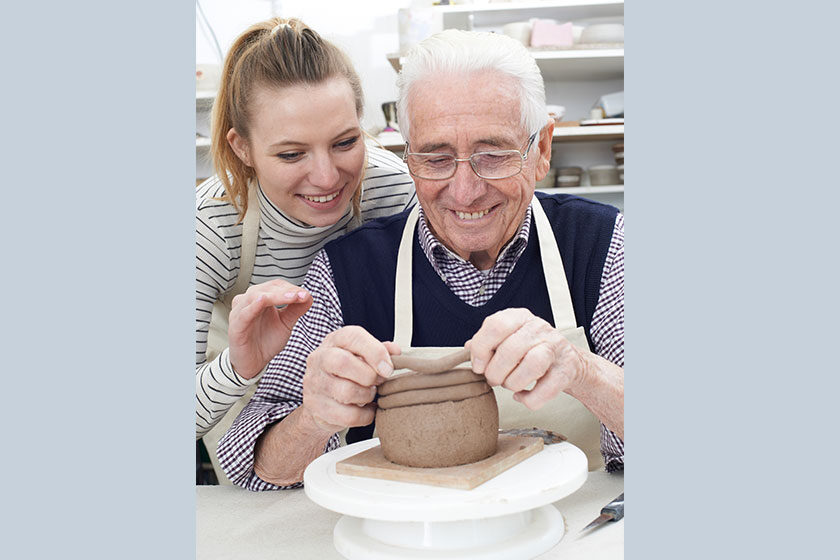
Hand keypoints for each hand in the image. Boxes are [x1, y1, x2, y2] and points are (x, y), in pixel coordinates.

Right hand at [228, 280, 312, 378]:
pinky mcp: (235, 326)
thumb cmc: (266, 341)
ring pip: (255, 296)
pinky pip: (244, 313)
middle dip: (286, 291)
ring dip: (275, 296)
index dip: (292, 288)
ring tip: (291, 297)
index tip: (306, 295)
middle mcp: (248, 301)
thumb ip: (295, 309)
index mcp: (260, 298)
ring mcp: (240, 312)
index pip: (276, 286)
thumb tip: (308, 296)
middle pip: (267, 288)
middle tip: (302, 295)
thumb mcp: (285, 323)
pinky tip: (263, 301)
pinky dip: (253, 306)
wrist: (253, 363)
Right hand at [301, 326, 399, 433]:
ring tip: (369, 394)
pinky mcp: (316, 407)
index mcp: (334, 340)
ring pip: (347, 391)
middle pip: (344, 362)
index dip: (375, 352)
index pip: (353, 337)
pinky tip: (366, 409)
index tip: (388, 368)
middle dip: (369, 376)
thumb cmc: (348, 371)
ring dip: (367, 395)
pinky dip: (365, 415)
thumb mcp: (363, 355)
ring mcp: (315, 383)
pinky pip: (348, 415)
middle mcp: (319, 358)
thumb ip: (380, 350)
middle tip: (378, 381)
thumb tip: (396, 351)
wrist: (322, 398)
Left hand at [467, 308, 585, 409]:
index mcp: (519, 317)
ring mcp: (555, 348)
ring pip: (532, 365)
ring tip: (509, 386)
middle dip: (495, 372)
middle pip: (511, 349)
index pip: (495, 325)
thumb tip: (467, 349)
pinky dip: (530, 398)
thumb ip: (486, 343)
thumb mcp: (507, 339)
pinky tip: (522, 396)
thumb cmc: (529, 350)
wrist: (566, 361)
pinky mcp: (566, 370)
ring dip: (513, 382)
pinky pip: (547, 389)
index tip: (479, 366)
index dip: (481, 349)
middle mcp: (538, 328)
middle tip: (493, 380)